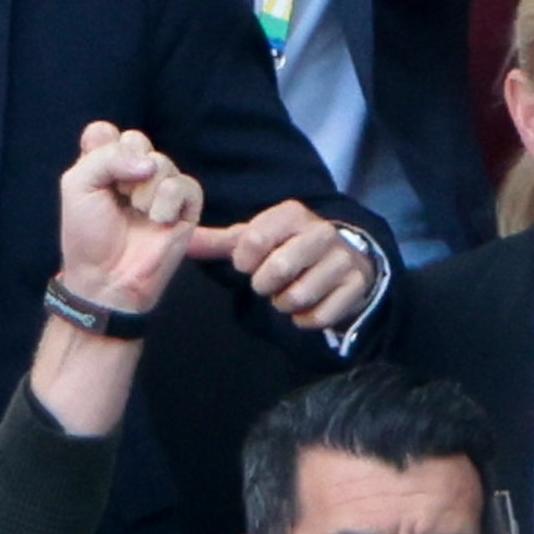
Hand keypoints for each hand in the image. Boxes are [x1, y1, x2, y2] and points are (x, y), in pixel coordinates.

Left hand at [55, 122, 204, 314]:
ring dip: (143, 191)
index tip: (95, 177)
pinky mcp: (185, 207)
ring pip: (161, 162)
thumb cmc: (87, 234)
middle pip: (136, 139)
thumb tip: (149, 163)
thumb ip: (106, 158)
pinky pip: (185, 185)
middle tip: (117, 197)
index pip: (105, 131)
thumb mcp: (77, 186)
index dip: (101, 149)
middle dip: (122, 169)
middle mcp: (133, 171)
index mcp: (104, 165)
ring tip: (137, 214)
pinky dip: (167, 202)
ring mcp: (160, 188)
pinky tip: (157, 221)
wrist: (106, 277)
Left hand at [186, 200, 376, 330]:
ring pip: (297, 297)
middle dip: (264, 286)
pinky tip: (308, 305)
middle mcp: (320, 232)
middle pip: (276, 271)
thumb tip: (177, 239)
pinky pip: (318, 316)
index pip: (252, 241)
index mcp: (291, 214)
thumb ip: (217, 242)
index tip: (248, 264)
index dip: (244, 262)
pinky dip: (305, 319)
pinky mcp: (355, 285)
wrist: (344, 258)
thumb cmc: (287, 247)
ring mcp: (342, 259)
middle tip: (269, 282)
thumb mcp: (255, 238)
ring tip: (289, 291)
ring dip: (284, 303)